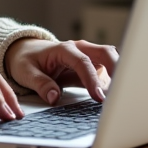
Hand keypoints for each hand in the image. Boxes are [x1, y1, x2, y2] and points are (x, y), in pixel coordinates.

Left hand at [4, 38, 118, 104]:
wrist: (25, 52)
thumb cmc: (26, 60)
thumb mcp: (26, 72)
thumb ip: (40, 84)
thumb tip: (54, 97)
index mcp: (63, 49)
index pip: (83, 62)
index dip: (92, 79)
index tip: (98, 97)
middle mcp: (79, 49)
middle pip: (106, 53)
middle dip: (118, 69)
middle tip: (122, 91)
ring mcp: (86, 57)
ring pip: (109, 62)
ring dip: (117, 77)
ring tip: (119, 98)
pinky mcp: (88, 67)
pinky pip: (104, 73)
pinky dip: (111, 83)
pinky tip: (112, 98)